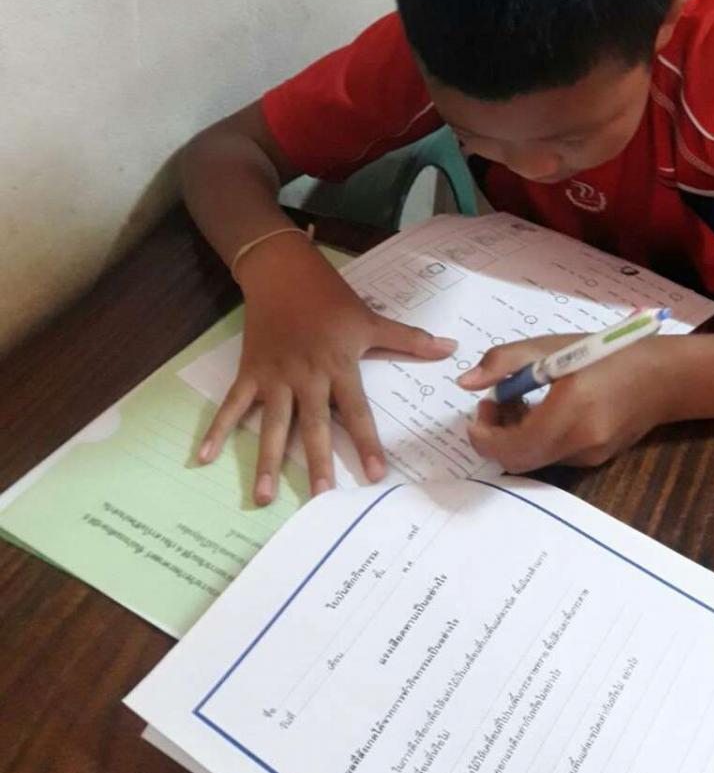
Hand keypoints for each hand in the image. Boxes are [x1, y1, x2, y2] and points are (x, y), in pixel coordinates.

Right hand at [197, 242, 455, 503]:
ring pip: (272, 423)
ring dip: (266, 459)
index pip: (356, 411)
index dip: (365, 443)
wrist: (283, 272)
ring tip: (263, 497)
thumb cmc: (331, 298)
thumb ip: (408, 340)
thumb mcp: (371, 319)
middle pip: (313, 425)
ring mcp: (274, 375)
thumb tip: (451, 348)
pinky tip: (204, 457)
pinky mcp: (250, 371)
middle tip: (320, 500)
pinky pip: (232, 404)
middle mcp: (306, 375)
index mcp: (338, 365)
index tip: (374, 475)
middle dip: (316, 462)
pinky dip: (217, 429)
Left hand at [457, 333, 678, 473]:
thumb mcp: (552, 347)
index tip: (478, 409)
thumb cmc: (607, 352)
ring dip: (514, 437)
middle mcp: (580, 443)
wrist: (664, 376)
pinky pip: (553, 456)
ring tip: (516, 402)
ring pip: (534, 461)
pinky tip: (541, 411)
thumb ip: (504, 362)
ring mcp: (590, 457)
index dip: (484, 435)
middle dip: (495, 437)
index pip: (511, 447)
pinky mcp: (596, 460)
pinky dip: (536, 439)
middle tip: (491, 404)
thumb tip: (466, 383)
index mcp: (570, 412)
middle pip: (518, 461)